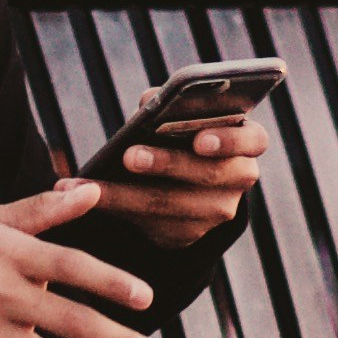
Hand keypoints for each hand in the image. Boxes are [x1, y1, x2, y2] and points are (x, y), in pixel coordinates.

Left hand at [86, 113, 269, 251]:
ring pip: (171, 205)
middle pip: (208, 174)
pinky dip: (115, 209)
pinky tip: (84, 198)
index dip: (229, 140)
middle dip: (166, 164)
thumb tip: (151, 103)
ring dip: (124, 194)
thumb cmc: (181, 133)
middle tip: (130, 156)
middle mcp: (239, 179)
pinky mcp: (189, 235)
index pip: (254, 140)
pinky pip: (151, 224)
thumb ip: (171, 106)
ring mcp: (217, 212)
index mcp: (246, 143)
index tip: (199, 140)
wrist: (183, 181)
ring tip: (88, 185)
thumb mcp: (182, 116)